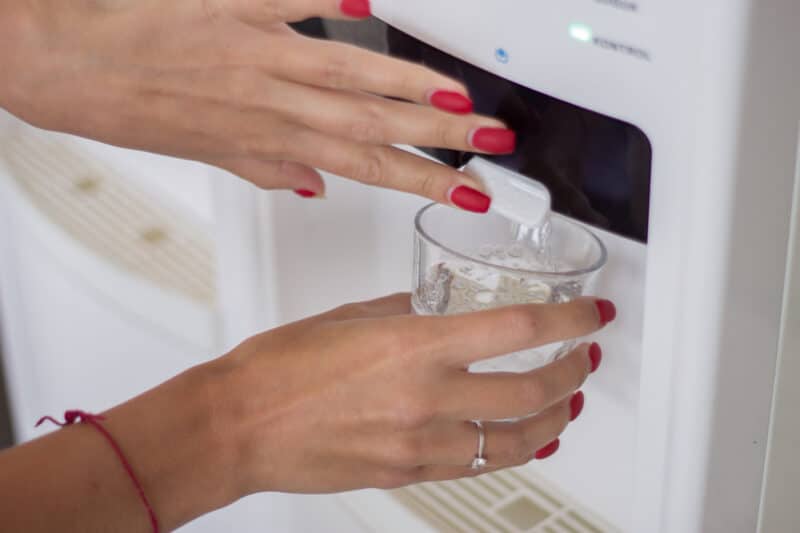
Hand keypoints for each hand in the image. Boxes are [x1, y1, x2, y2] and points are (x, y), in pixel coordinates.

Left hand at [3, 0, 512, 209]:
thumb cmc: (116, 100)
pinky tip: (368, 3)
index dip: (419, 183)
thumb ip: (265, 165)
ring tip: (459, 96)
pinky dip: (329, 1)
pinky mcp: (230, 1)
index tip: (464, 192)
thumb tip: (312, 185)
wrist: (48, 56)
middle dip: (440, 138)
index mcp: (264, 136)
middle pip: (371, 124)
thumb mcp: (199, 152)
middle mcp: (268, 97)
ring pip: (346, 71)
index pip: (361, 168)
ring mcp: (252, 46)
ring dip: (407, 86)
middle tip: (493, 143)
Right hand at [215, 293, 612, 493]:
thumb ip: (406, 312)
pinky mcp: (408, 473)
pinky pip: (477, 465)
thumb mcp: (350, 317)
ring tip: (566, 403)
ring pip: (518, 441)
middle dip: (573, 372)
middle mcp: (425, 398)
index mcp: (412, 346)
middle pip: (533, 392)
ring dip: (555, 419)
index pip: (518, 330)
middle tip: (584, 357)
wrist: (238, 426)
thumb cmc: (278, 369)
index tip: (589, 315)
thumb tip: (438, 311)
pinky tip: (522, 440)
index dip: (569, 321)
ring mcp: (420, 444)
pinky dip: (510, 450)